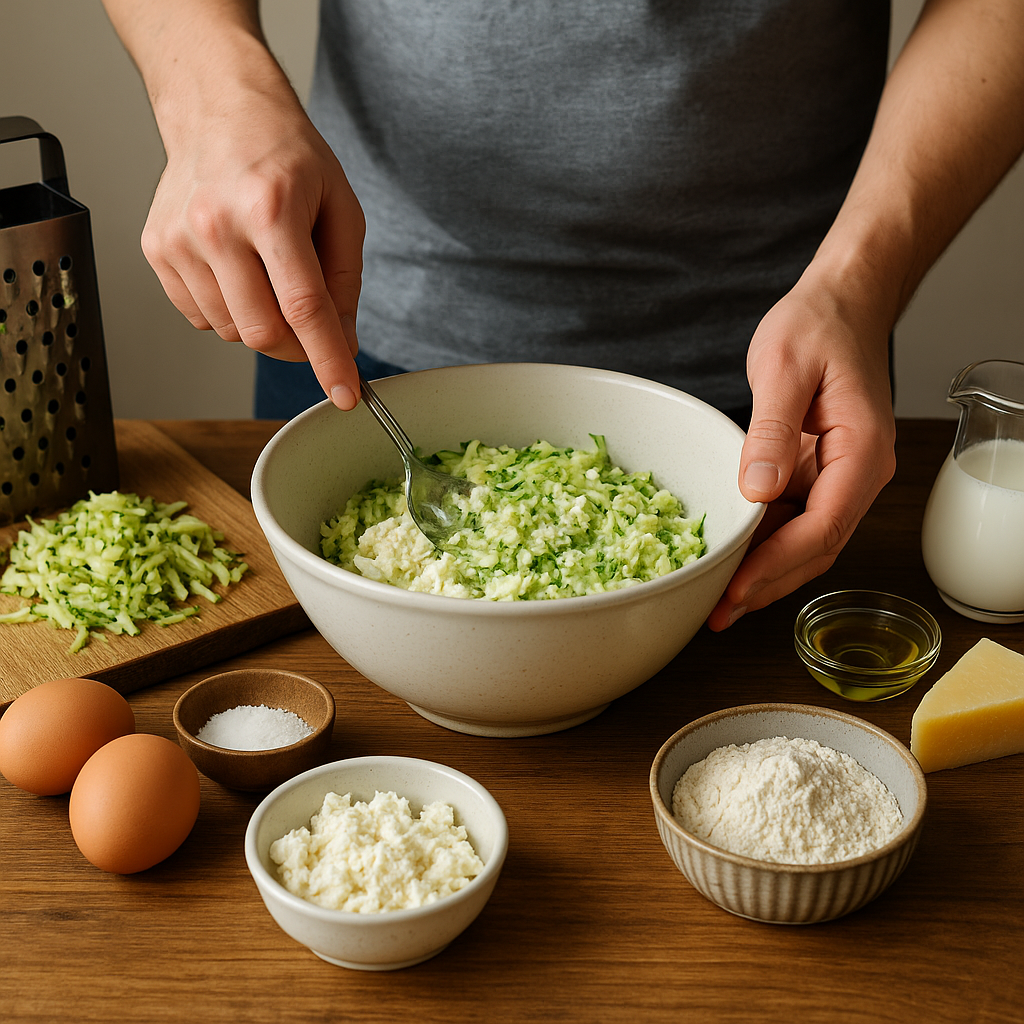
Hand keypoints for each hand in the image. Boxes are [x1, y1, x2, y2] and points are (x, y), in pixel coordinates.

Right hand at [141, 87, 364, 409]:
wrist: (220, 110)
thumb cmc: (287, 156)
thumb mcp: (341, 208)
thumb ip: (345, 282)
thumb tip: (342, 344)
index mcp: (270, 209)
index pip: (303, 308)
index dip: (328, 360)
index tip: (345, 395)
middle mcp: (216, 226)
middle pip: (263, 332)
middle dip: (297, 346)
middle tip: (313, 328)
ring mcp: (178, 239)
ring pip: (231, 332)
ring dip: (262, 323)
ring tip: (269, 272)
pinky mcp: (156, 250)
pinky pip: (202, 317)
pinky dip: (229, 310)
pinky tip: (238, 270)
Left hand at [705, 278, 895, 630]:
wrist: (841, 303)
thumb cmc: (816, 326)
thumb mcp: (783, 369)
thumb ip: (770, 432)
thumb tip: (757, 491)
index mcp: (860, 451)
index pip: (823, 527)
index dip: (776, 565)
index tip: (735, 589)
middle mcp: (859, 472)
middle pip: (818, 547)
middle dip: (768, 583)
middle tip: (717, 612)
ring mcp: (842, 475)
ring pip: (807, 540)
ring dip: (765, 571)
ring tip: (717, 596)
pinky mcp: (821, 471)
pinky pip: (796, 518)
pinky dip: (765, 542)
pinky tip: (732, 556)